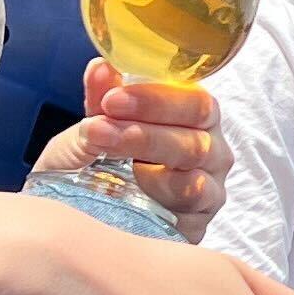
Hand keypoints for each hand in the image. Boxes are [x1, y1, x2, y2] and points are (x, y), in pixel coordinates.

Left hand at [32, 63, 231, 238]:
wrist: (81, 213)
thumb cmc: (96, 163)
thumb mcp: (94, 126)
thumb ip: (101, 98)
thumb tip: (101, 67)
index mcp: (195, 117)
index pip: (195, 102)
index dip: (155, 100)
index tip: (112, 99)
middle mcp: (211, 152)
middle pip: (196, 143)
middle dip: (144, 134)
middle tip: (98, 129)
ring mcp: (208, 193)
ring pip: (193, 182)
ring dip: (145, 170)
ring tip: (102, 157)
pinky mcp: (197, 227)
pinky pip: (186, 219)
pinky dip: (156, 204)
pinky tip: (127, 194)